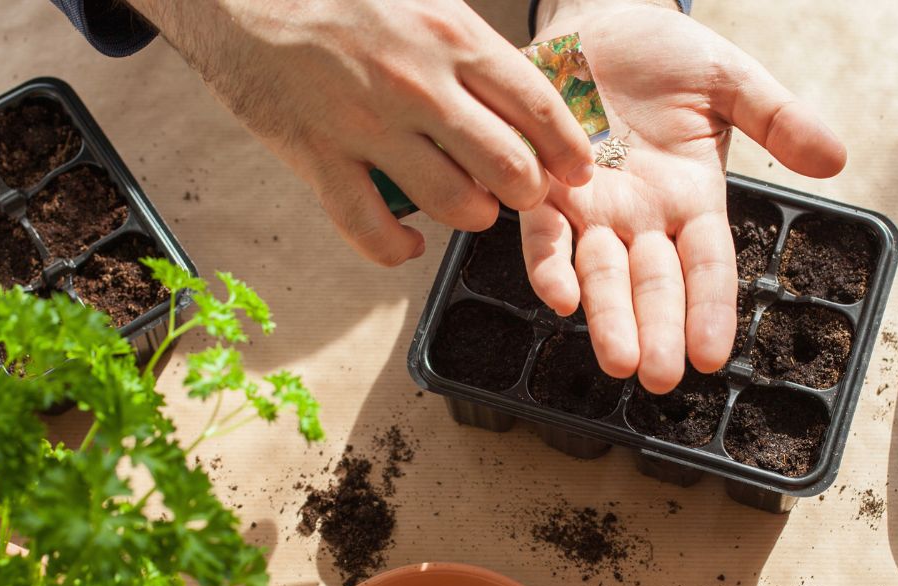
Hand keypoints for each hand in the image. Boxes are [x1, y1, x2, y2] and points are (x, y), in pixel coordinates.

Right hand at [131, 0, 595, 264]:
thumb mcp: (422, 1)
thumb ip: (471, 46)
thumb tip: (524, 92)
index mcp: (451, 36)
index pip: (537, 106)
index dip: (567, 149)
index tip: (577, 171)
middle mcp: (418, 85)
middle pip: (507, 167)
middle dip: (527, 192)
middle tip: (521, 193)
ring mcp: (368, 126)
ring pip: (453, 203)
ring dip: (472, 216)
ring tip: (470, 207)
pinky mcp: (320, 159)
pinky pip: (371, 231)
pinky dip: (398, 250)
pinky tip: (410, 243)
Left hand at [523, 0, 845, 391]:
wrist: (598, 20)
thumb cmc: (666, 55)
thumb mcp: (731, 82)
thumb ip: (779, 118)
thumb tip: (836, 158)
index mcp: (692, 200)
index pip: (706, 266)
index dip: (709, 309)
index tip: (712, 355)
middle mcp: (641, 216)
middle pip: (653, 284)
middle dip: (656, 332)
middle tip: (659, 378)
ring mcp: (592, 207)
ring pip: (601, 273)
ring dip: (606, 317)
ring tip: (618, 359)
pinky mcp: (544, 186)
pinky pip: (545, 233)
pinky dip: (549, 264)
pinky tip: (558, 296)